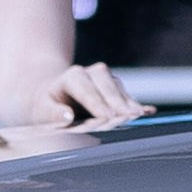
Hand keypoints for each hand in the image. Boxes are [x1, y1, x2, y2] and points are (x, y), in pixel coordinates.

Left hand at [25, 63, 143, 131]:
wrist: (54, 98)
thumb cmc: (47, 107)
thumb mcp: (42, 111)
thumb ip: (53, 113)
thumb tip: (67, 116)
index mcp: (71, 77)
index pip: (85, 88)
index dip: (96, 102)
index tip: (105, 117)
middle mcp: (90, 73)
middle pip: (106, 84)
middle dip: (115, 102)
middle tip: (125, 117)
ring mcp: (106, 79)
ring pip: (118, 89)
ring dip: (128, 104)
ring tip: (137, 117)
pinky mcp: (116, 89)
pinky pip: (128, 96)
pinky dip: (137, 105)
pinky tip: (148, 113)